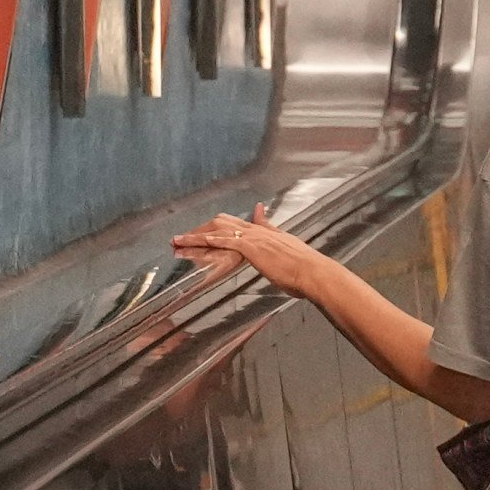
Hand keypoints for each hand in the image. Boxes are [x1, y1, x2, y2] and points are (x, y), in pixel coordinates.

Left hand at [174, 208, 321, 288]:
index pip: (234, 225)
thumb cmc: (303, 268)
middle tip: (179, 239)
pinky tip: (196, 242)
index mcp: (265, 233)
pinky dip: (209, 240)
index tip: (198, 233)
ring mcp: (254, 238)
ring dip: (195, 237)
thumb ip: (274, 231)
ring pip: (217, 232)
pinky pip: (226, 241)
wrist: (313, 272)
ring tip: (176, 243)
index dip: (213, 229)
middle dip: (198, 231)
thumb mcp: (287, 247)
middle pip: (220, 224)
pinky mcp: (253, 248)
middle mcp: (257, 231)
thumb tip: (265, 217)